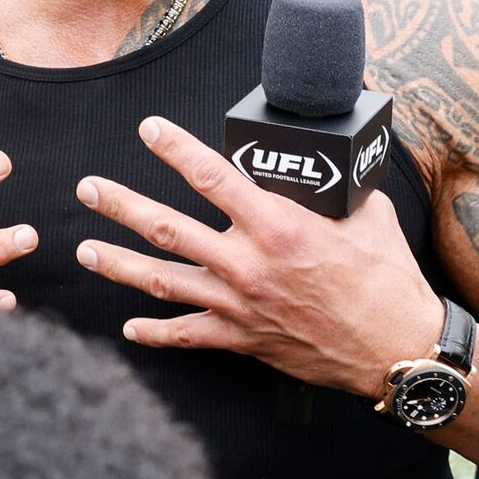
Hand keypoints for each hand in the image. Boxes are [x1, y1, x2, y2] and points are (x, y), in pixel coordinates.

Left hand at [75, 117, 444, 401]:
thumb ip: (329, 191)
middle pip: (168, 228)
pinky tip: (129, 326)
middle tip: (88, 189)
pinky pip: (186, 335)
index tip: (148, 129)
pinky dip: (154, 332)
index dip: (175, 149)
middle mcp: (248, 264)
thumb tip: (315, 169)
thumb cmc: (386, 280)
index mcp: (277, 225)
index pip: (212, 177)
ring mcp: (238, 305)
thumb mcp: (365, 216)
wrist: (394, 349)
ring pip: (163, 280)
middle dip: (121, 206)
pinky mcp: (241, 340)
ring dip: (119, 264)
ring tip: (85, 249)